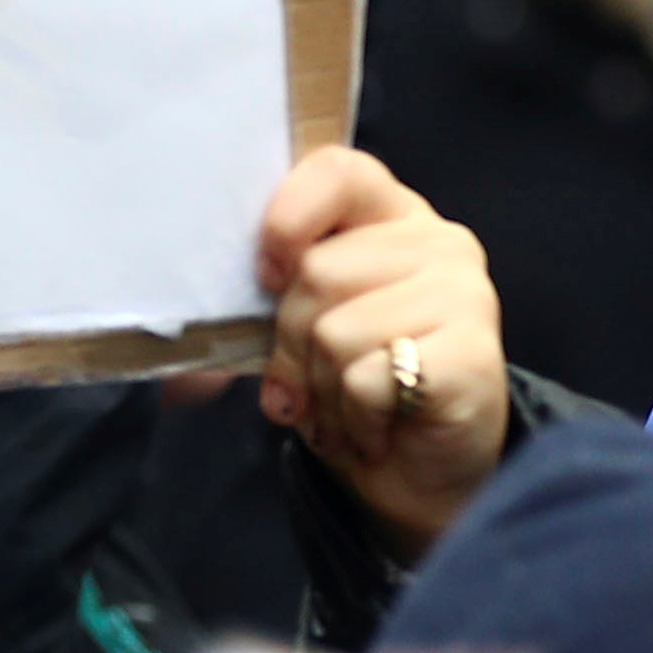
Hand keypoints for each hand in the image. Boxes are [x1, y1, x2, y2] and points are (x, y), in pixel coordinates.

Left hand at [253, 148, 509, 544]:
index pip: (336, 172)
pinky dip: (356, 421)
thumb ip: (251, 325)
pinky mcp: (474, 354)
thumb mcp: (300, 342)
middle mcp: (438, 243)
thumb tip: (178, 379)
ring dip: (324, 393)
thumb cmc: (359, 396)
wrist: (422, 480)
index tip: (268, 276)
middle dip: (294, 347)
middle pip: (317, 271)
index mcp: (392, 219)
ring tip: (354, 410)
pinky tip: (379, 429)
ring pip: (335, 332)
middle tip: (321, 383)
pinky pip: (367, 379)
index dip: (287, 218)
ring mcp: (465, 294)